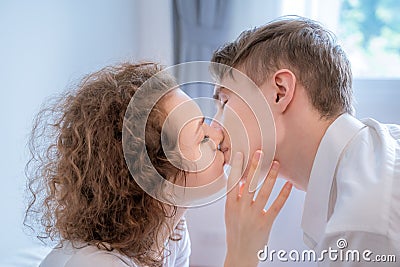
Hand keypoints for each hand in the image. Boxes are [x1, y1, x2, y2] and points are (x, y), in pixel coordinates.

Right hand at [224, 150, 291, 266]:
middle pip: (249, 184)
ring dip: (271, 177)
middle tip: (261, 153)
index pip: (233, 182)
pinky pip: (276, 206)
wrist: (240, 253)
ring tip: (276, 164)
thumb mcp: (230, 214)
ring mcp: (253, 216)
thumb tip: (244, 183)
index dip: (237, 168)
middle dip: (255, 167)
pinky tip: (288, 186)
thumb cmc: (235, 232)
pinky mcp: (265, 223)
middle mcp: (241, 209)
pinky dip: (283, 195)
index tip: (241, 154)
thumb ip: (236, 198)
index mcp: (230, 205)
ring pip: (264, 192)